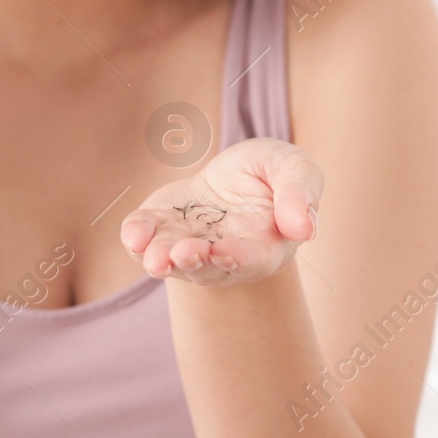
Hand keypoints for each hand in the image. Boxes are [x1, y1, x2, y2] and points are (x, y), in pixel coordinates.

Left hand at [119, 138, 322, 286]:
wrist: (237, 171)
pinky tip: (133, 235)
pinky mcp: (162, 225)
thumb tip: (303, 228)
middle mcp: (224, 255)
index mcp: (265, 247)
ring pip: (173, 260)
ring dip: (162, 259)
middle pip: (208, 268)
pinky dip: (137, 236)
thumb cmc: (273, 173)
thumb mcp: (295, 169)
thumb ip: (301, 193)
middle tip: (183, 253)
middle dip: (194, 262)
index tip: (224, 253)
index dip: (239, 259)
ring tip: (154, 257)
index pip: (253, 261)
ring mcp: (189, 242)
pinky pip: (145, 237)